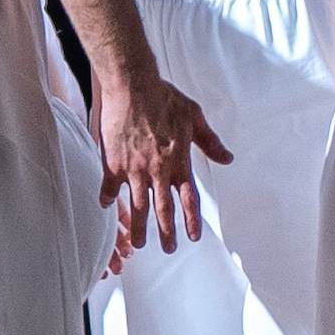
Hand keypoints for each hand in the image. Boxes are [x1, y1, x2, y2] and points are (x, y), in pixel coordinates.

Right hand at [93, 71, 231, 265]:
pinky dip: (109, 199)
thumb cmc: (164, 97)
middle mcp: (158, 170)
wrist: (134, 86)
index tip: (193, 236)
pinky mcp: (113, 162)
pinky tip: (107, 207)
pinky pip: (111, 186)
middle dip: (166, 232)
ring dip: (138, 227)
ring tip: (137, 244)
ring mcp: (134, 168)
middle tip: (168, 249)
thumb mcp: (194, 117)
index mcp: (178, 162)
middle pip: (163, 209)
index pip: (189, 198)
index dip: (191, 220)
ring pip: (138, 206)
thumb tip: (227, 158)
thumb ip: (210, 142)